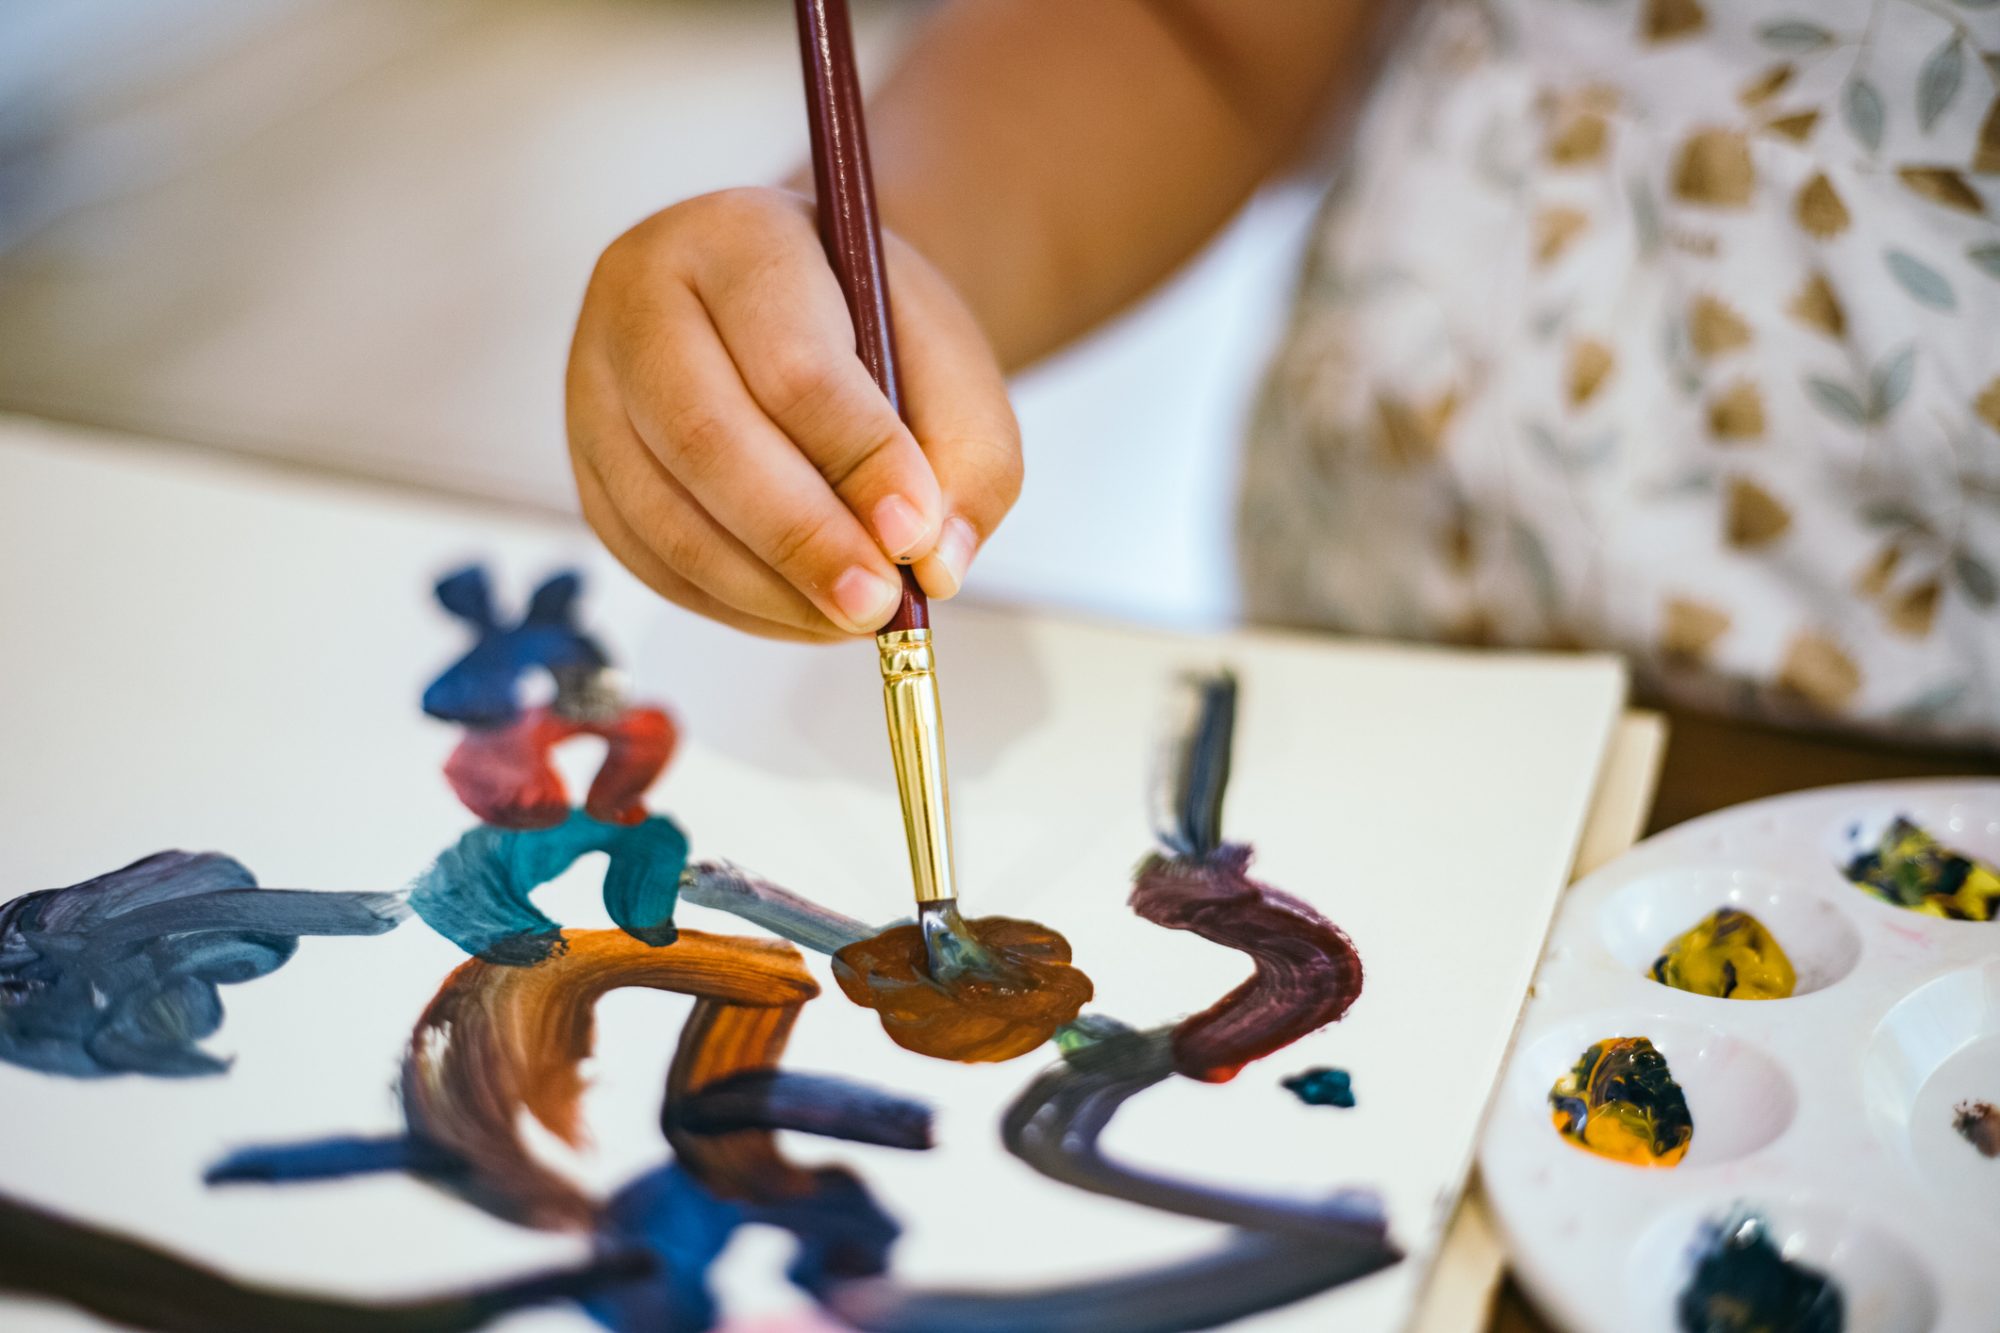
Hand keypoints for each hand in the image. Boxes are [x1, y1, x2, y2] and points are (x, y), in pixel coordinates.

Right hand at [566, 187, 1020, 641]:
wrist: (812, 312)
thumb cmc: (880, 332)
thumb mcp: (952, 365)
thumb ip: (969, 458)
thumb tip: (936, 568)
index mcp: (738, 236)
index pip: (790, 362)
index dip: (856, 458)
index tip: (916, 533)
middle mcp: (639, 298)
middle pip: (705, 439)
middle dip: (803, 539)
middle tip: (880, 604)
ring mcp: (593, 387)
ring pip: (667, 516)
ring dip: (770, 590)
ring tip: (856, 614)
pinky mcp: (588, 470)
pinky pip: (651, 561)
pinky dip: (734, 604)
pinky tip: (804, 611)